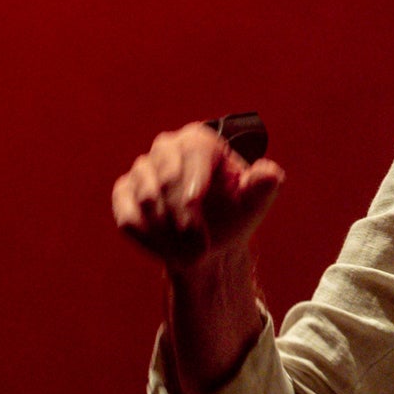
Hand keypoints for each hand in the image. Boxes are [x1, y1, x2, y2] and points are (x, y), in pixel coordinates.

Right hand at [111, 123, 286, 270]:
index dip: (192, 179)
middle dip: (182, 215)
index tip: (194, 206)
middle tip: (199, 247)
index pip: (193, 151)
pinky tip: (168, 252)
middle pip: (165, 176)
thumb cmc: (233, 215)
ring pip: (146, 198)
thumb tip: (269, 173)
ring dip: (169, 232)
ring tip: (191, 252)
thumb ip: (264, 186)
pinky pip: (128, 217)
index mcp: (200, 141)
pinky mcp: (124, 194)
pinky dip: (148, 239)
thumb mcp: (255, 203)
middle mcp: (167, 148)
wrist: (206, 243)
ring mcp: (142, 170)